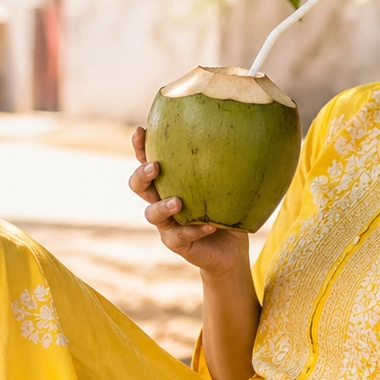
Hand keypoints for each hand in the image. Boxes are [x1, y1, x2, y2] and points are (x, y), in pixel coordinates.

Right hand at [130, 127, 248, 277]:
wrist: (231, 247)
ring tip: (178, 202)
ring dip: (163, 206)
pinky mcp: (176, 243)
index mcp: (169, 182)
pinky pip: (180, 237)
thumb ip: (225, 164)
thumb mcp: (226, 184)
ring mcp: (166, 224)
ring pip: (152, 214)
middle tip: (155, 167)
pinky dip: (194, 230)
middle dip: (142, 175)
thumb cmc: (227, 209)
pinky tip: (210, 226)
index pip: (147, 161)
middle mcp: (161, 201)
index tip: (142, 131)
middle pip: (138, 186)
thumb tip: (242, 132)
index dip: (140, 147)